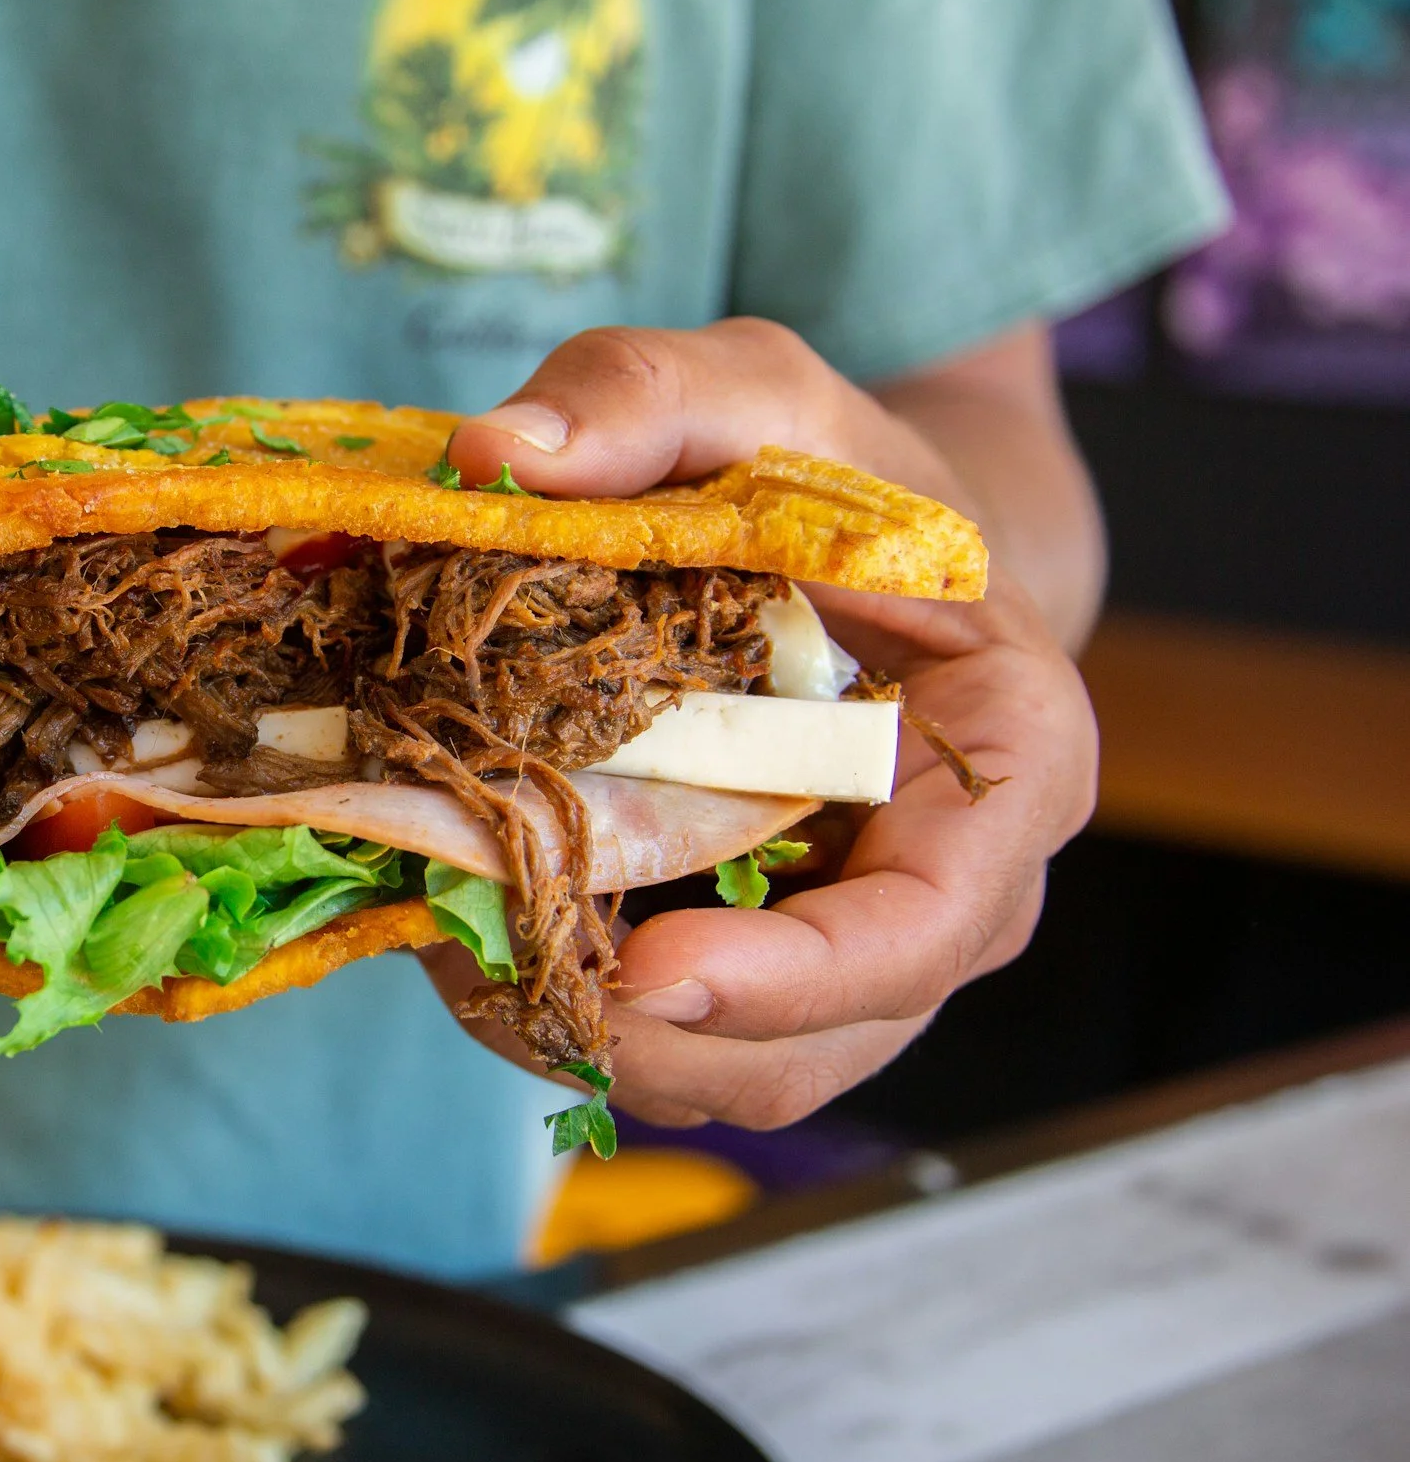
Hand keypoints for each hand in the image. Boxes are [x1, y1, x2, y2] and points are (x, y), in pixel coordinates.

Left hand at [423, 319, 1096, 1127]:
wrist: (843, 547)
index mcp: (1007, 756)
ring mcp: (859, 948)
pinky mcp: (765, 968)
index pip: (939, 915)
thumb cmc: (826, 473)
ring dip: (586, 1039)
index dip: (801, 973)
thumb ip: (647, 393)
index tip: (651, 973)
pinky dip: (565, 1019)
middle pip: (822, 1037)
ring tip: (454, 946)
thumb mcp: (753, 388)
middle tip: (482, 963)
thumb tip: (501, 453)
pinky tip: (469, 939)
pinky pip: (675, 1048)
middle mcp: (955, 887)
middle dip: (649, 1033)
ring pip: (736, 1073)